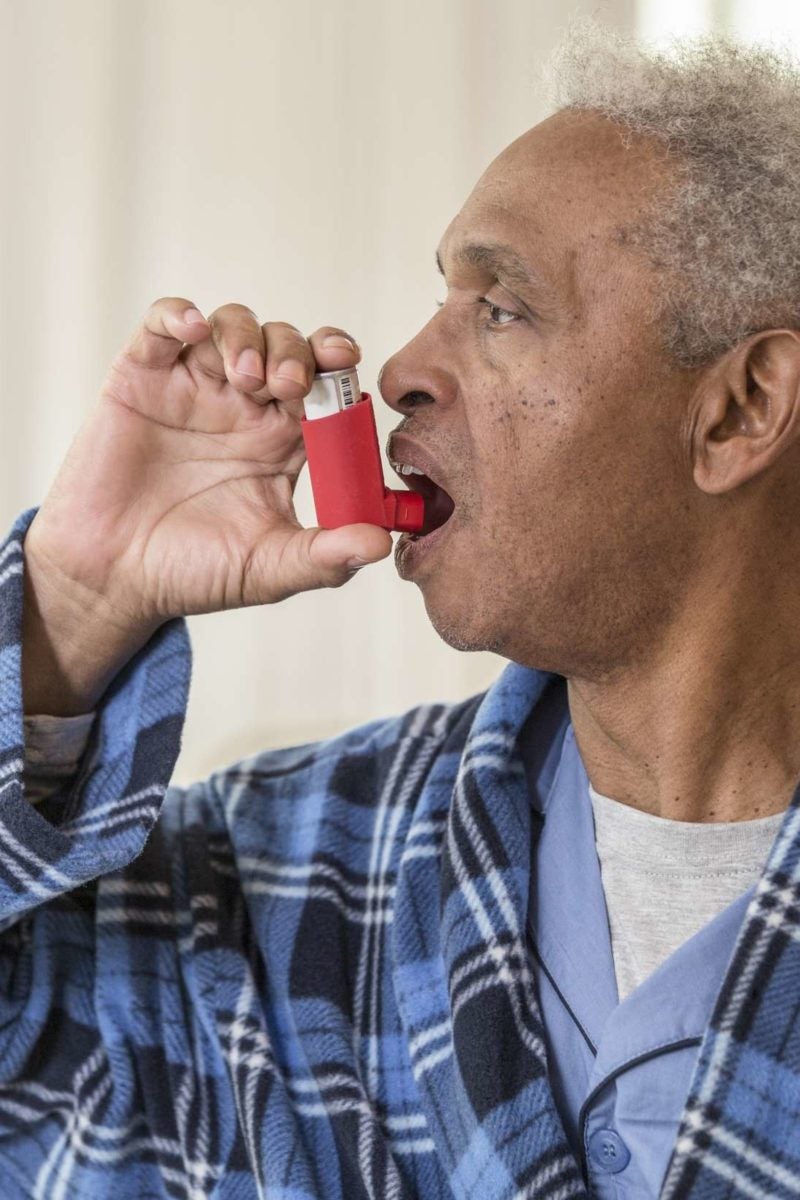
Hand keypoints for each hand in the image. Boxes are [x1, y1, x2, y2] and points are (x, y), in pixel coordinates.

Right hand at [21, 299, 391, 713]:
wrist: (113, 579)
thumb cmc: (194, 573)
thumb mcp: (269, 570)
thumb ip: (325, 558)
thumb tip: (382, 545)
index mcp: (285, 442)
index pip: (327, 386)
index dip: (339, 367)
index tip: (347, 367)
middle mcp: (246, 407)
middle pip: (288, 344)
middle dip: (297, 350)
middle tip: (289, 383)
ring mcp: (195, 388)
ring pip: (234, 324)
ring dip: (248, 336)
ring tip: (246, 376)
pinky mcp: (143, 377)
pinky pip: (162, 325)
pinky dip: (178, 315)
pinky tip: (192, 329)